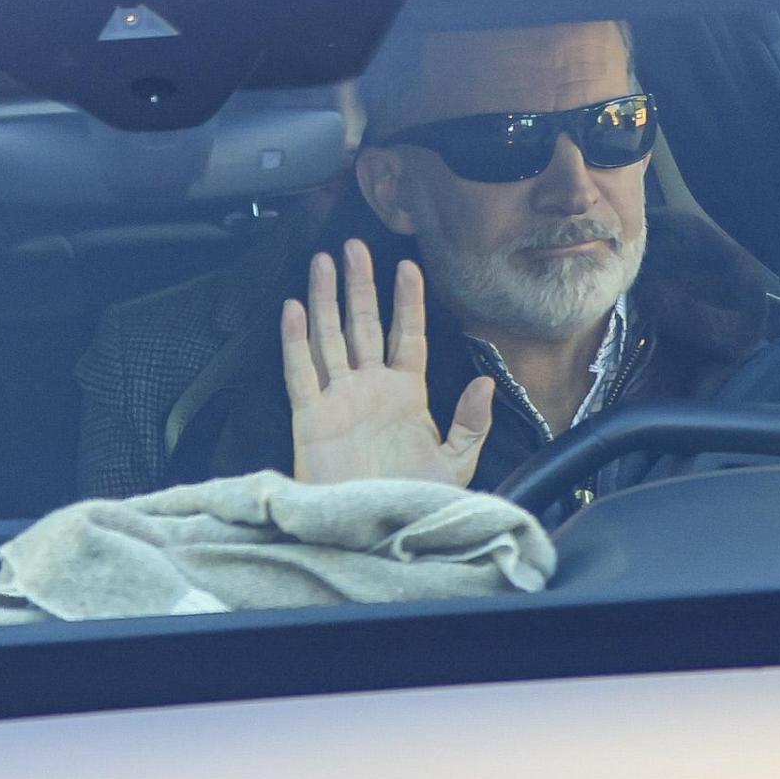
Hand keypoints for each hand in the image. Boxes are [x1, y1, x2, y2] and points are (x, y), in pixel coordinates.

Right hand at [280, 238, 494, 486]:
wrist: (376, 532)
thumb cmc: (414, 501)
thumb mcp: (456, 464)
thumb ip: (470, 422)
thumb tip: (485, 380)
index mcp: (406, 395)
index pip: (406, 335)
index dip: (407, 301)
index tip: (407, 266)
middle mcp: (369, 390)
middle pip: (363, 325)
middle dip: (359, 285)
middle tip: (354, 247)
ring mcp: (338, 400)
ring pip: (329, 337)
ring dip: (325, 299)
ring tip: (323, 263)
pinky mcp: (310, 417)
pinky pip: (301, 371)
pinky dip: (295, 340)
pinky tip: (294, 309)